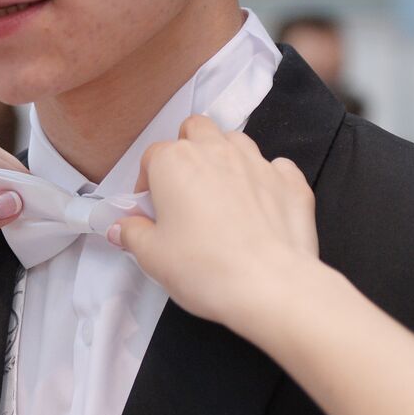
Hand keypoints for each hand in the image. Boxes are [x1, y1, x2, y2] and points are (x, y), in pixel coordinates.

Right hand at [113, 115, 318, 326]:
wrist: (269, 285)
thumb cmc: (204, 267)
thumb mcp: (152, 256)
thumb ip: (132, 234)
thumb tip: (122, 228)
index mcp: (175, 162)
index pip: (151, 157)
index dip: (147, 183)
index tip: (150, 210)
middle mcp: (216, 151)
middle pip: (196, 129)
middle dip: (187, 148)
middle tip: (184, 187)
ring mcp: (257, 162)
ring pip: (235, 141)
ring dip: (225, 157)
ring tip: (221, 194)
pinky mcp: (290, 181)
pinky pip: (275, 167)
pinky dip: (265, 179)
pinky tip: (260, 205)